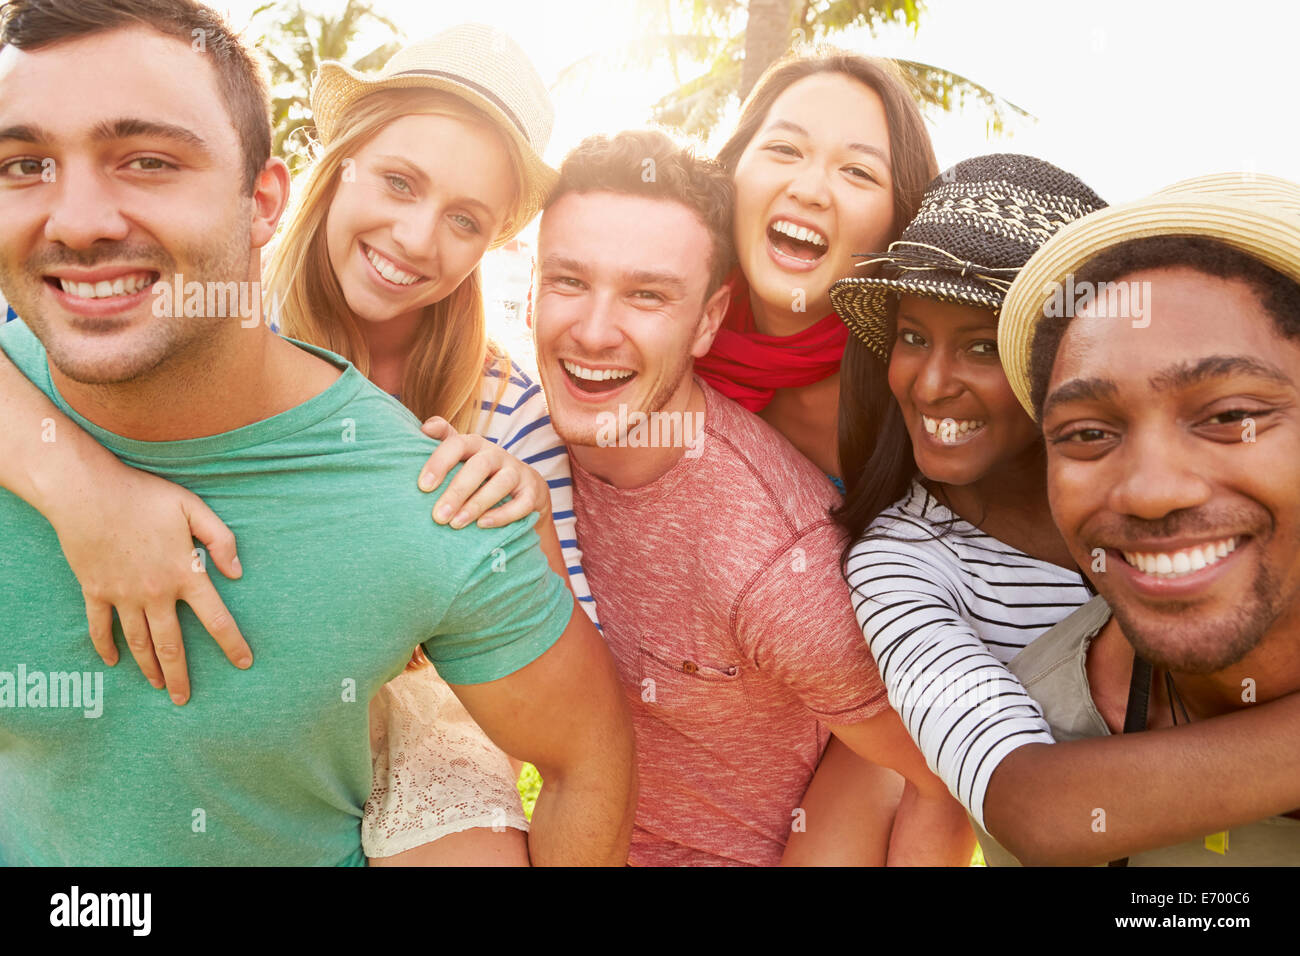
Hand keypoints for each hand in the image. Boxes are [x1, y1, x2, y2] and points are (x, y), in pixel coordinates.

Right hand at [48, 465, 249, 704]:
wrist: (88, 494)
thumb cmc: (145, 497)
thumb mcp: (194, 508)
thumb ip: (221, 539)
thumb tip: (237, 573)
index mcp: (185, 574)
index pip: (217, 619)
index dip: (232, 644)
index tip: (244, 663)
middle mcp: (155, 593)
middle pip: (172, 645)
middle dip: (180, 676)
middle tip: (184, 699)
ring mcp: (123, 595)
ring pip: (138, 642)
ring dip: (148, 667)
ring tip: (157, 686)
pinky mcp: (95, 591)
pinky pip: (100, 627)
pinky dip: (106, 646)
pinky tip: (113, 661)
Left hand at [418, 417, 549, 528]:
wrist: (524, 489)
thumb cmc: (481, 474)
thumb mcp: (462, 456)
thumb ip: (443, 441)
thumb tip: (426, 428)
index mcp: (475, 444)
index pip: (457, 444)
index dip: (439, 462)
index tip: (423, 486)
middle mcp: (497, 454)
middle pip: (479, 466)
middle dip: (457, 491)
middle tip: (438, 516)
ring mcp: (517, 472)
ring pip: (501, 483)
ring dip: (476, 505)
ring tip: (456, 524)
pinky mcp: (532, 492)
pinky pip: (522, 503)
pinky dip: (502, 515)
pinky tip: (482, 525)